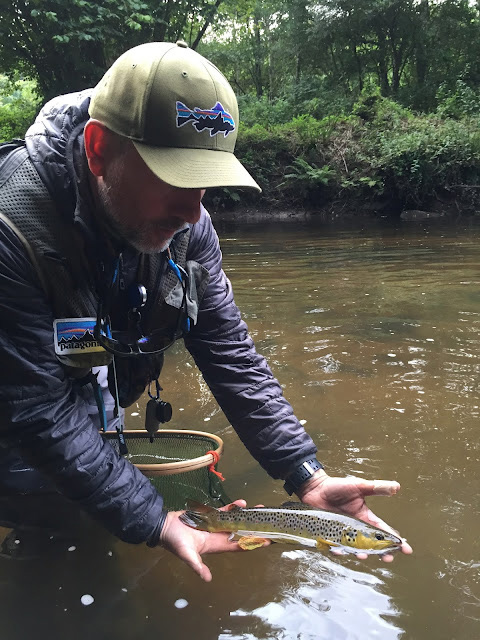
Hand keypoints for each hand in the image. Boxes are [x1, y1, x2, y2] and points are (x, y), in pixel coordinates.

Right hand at [158, 500, 267, 581]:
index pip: (238, 546)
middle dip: (254, 528)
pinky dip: (232, 507)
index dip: (252, 544)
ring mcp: (214, 525)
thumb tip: (207, 579)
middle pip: (240, 532)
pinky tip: (241, 502)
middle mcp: (218, 536)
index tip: (266, 541)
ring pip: (234, 520)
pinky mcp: (208, 516)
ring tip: (259, 509)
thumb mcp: (186, 554)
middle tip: (269, 522)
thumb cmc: (174, 541)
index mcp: (215, 546)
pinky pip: (224, 511)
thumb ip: (197, 565)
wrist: (163, 526)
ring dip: (246, 516)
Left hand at [296, 470, 412, 560]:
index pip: (384, 531)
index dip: (395, 540)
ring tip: (363, 556)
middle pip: (372, 545)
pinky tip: (339, 551)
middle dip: (382, 553)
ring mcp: (343, 533)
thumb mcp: (358, 486)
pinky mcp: (330, 535)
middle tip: (388, 558)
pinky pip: (335, 547)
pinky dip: (338, 550)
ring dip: (361, 554)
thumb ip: (376, 488)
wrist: (315, 488)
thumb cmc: (336, 486)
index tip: (407, 549)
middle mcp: (356, 528)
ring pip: (355, 549)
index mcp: (366, 517)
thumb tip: (397, 486)